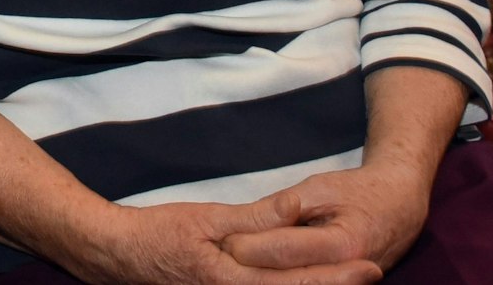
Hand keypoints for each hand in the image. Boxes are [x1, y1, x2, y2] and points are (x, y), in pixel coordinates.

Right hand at [67, 190, 382, 284]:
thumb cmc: (159, 234)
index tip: (369, 266)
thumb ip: (254, 223)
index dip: (333, 278)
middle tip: (375, 273)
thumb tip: (295, 215)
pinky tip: (309, 284)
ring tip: (353, 280)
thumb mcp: (207, 220)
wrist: (116, 255)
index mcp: (228, 282)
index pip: (293, 283)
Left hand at [221, 163, 432, 272]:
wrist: (401, 207)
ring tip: (239, 261)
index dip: (249, 245)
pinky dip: (284, 278)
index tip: (224, 238)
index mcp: (344, 244)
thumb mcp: (320, 189)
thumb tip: (244, 224)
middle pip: (286, 277)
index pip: (283, 250)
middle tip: (224, 253)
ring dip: (265, 275)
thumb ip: (284, 208)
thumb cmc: (360, 191)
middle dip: (251, 266)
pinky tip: (262, 269)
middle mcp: (348, 273)